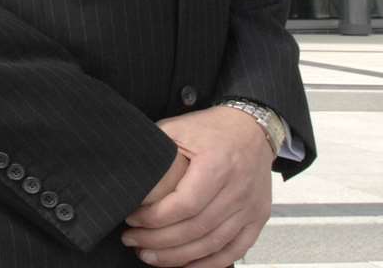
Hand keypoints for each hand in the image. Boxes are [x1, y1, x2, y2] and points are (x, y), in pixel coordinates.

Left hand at [120, 107, 273, 267]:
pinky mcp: (257, 219)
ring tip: (151, 255)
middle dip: (159, 241)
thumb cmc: (214, 129)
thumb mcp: (179, 128)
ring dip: (178, 256)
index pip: (184, 204)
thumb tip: (125, 169)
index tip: (133, 219)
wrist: (253, 130)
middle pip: (196, 229)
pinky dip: (209, 264)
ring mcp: (249, 207)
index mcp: (217, 164)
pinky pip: (234, 251)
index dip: (154, 218)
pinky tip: (185, 265)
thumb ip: (155, 149)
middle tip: (134, 241)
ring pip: (212, 244)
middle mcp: (237, 189)